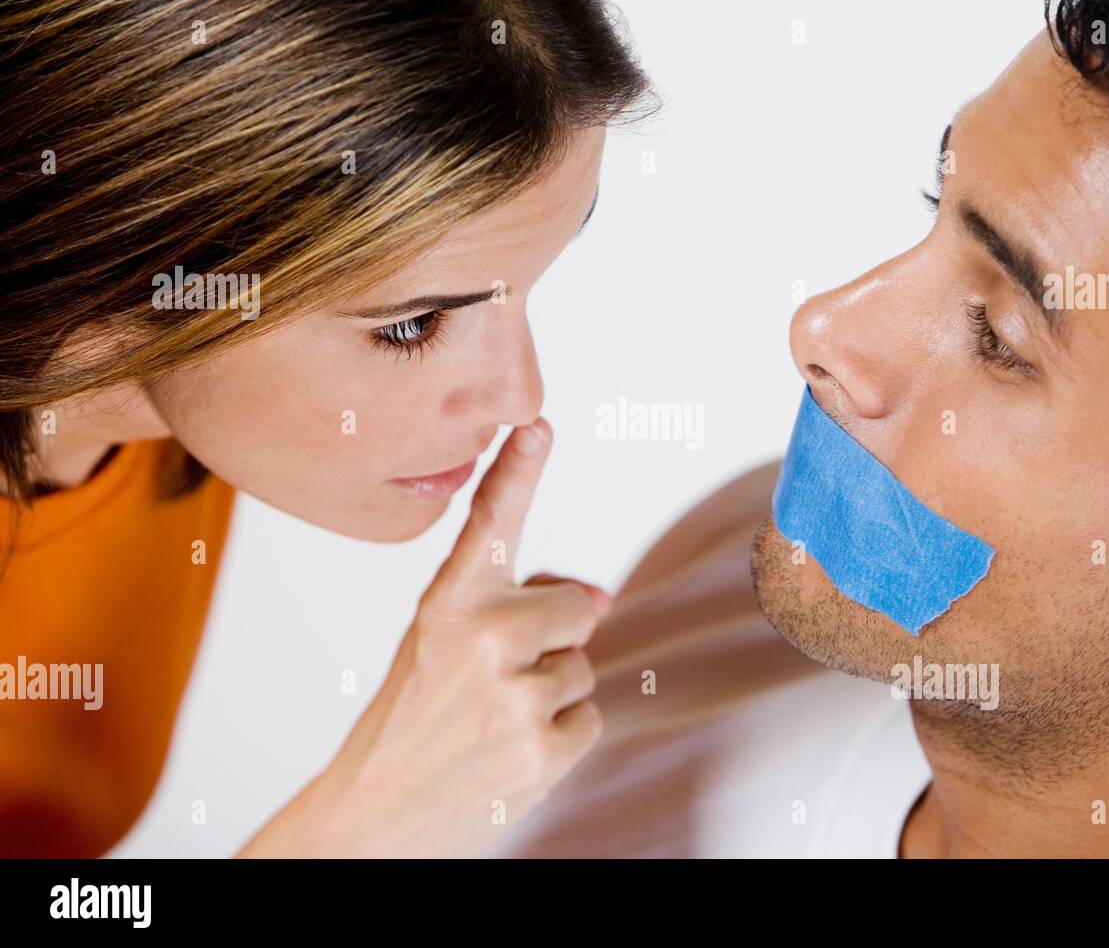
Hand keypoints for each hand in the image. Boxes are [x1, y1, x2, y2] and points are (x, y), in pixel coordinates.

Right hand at [237, 418, 608, 856]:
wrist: (374, 815)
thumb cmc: (411, 719)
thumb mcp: (439, 646)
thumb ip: (509, 606)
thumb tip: (603, 597)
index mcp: (447, 606)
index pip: (492, 525)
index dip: (518, 470)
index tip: (537, 423)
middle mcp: (482, 640)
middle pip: (576, 608)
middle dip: (550, 639)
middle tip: (493, 680)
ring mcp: (513, 695)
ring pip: (582, 667)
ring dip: (550, 693)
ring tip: (492, 720)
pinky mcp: (541, 748)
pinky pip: (589, 716)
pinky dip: (560, 735)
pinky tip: (511, 750)